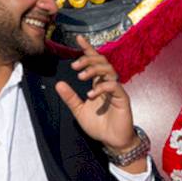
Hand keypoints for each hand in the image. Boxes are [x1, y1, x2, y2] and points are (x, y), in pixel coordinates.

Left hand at [54, 36, 136, 154]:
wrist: (112, 141)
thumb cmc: (99, 126)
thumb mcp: (79, 111)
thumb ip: (70, 97)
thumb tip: (58, 84)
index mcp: (99, 83)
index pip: (94, 62)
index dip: (88, 50)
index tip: (79, 39)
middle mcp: (108, 83)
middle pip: (102, 62)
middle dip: (88, 60)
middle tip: (75, 66)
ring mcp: (116, 90)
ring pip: (109, 70)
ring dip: (94, 70)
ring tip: (80, 77)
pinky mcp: (122, 98)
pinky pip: (114, 86)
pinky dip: (101, 87)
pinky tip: (91, 94)